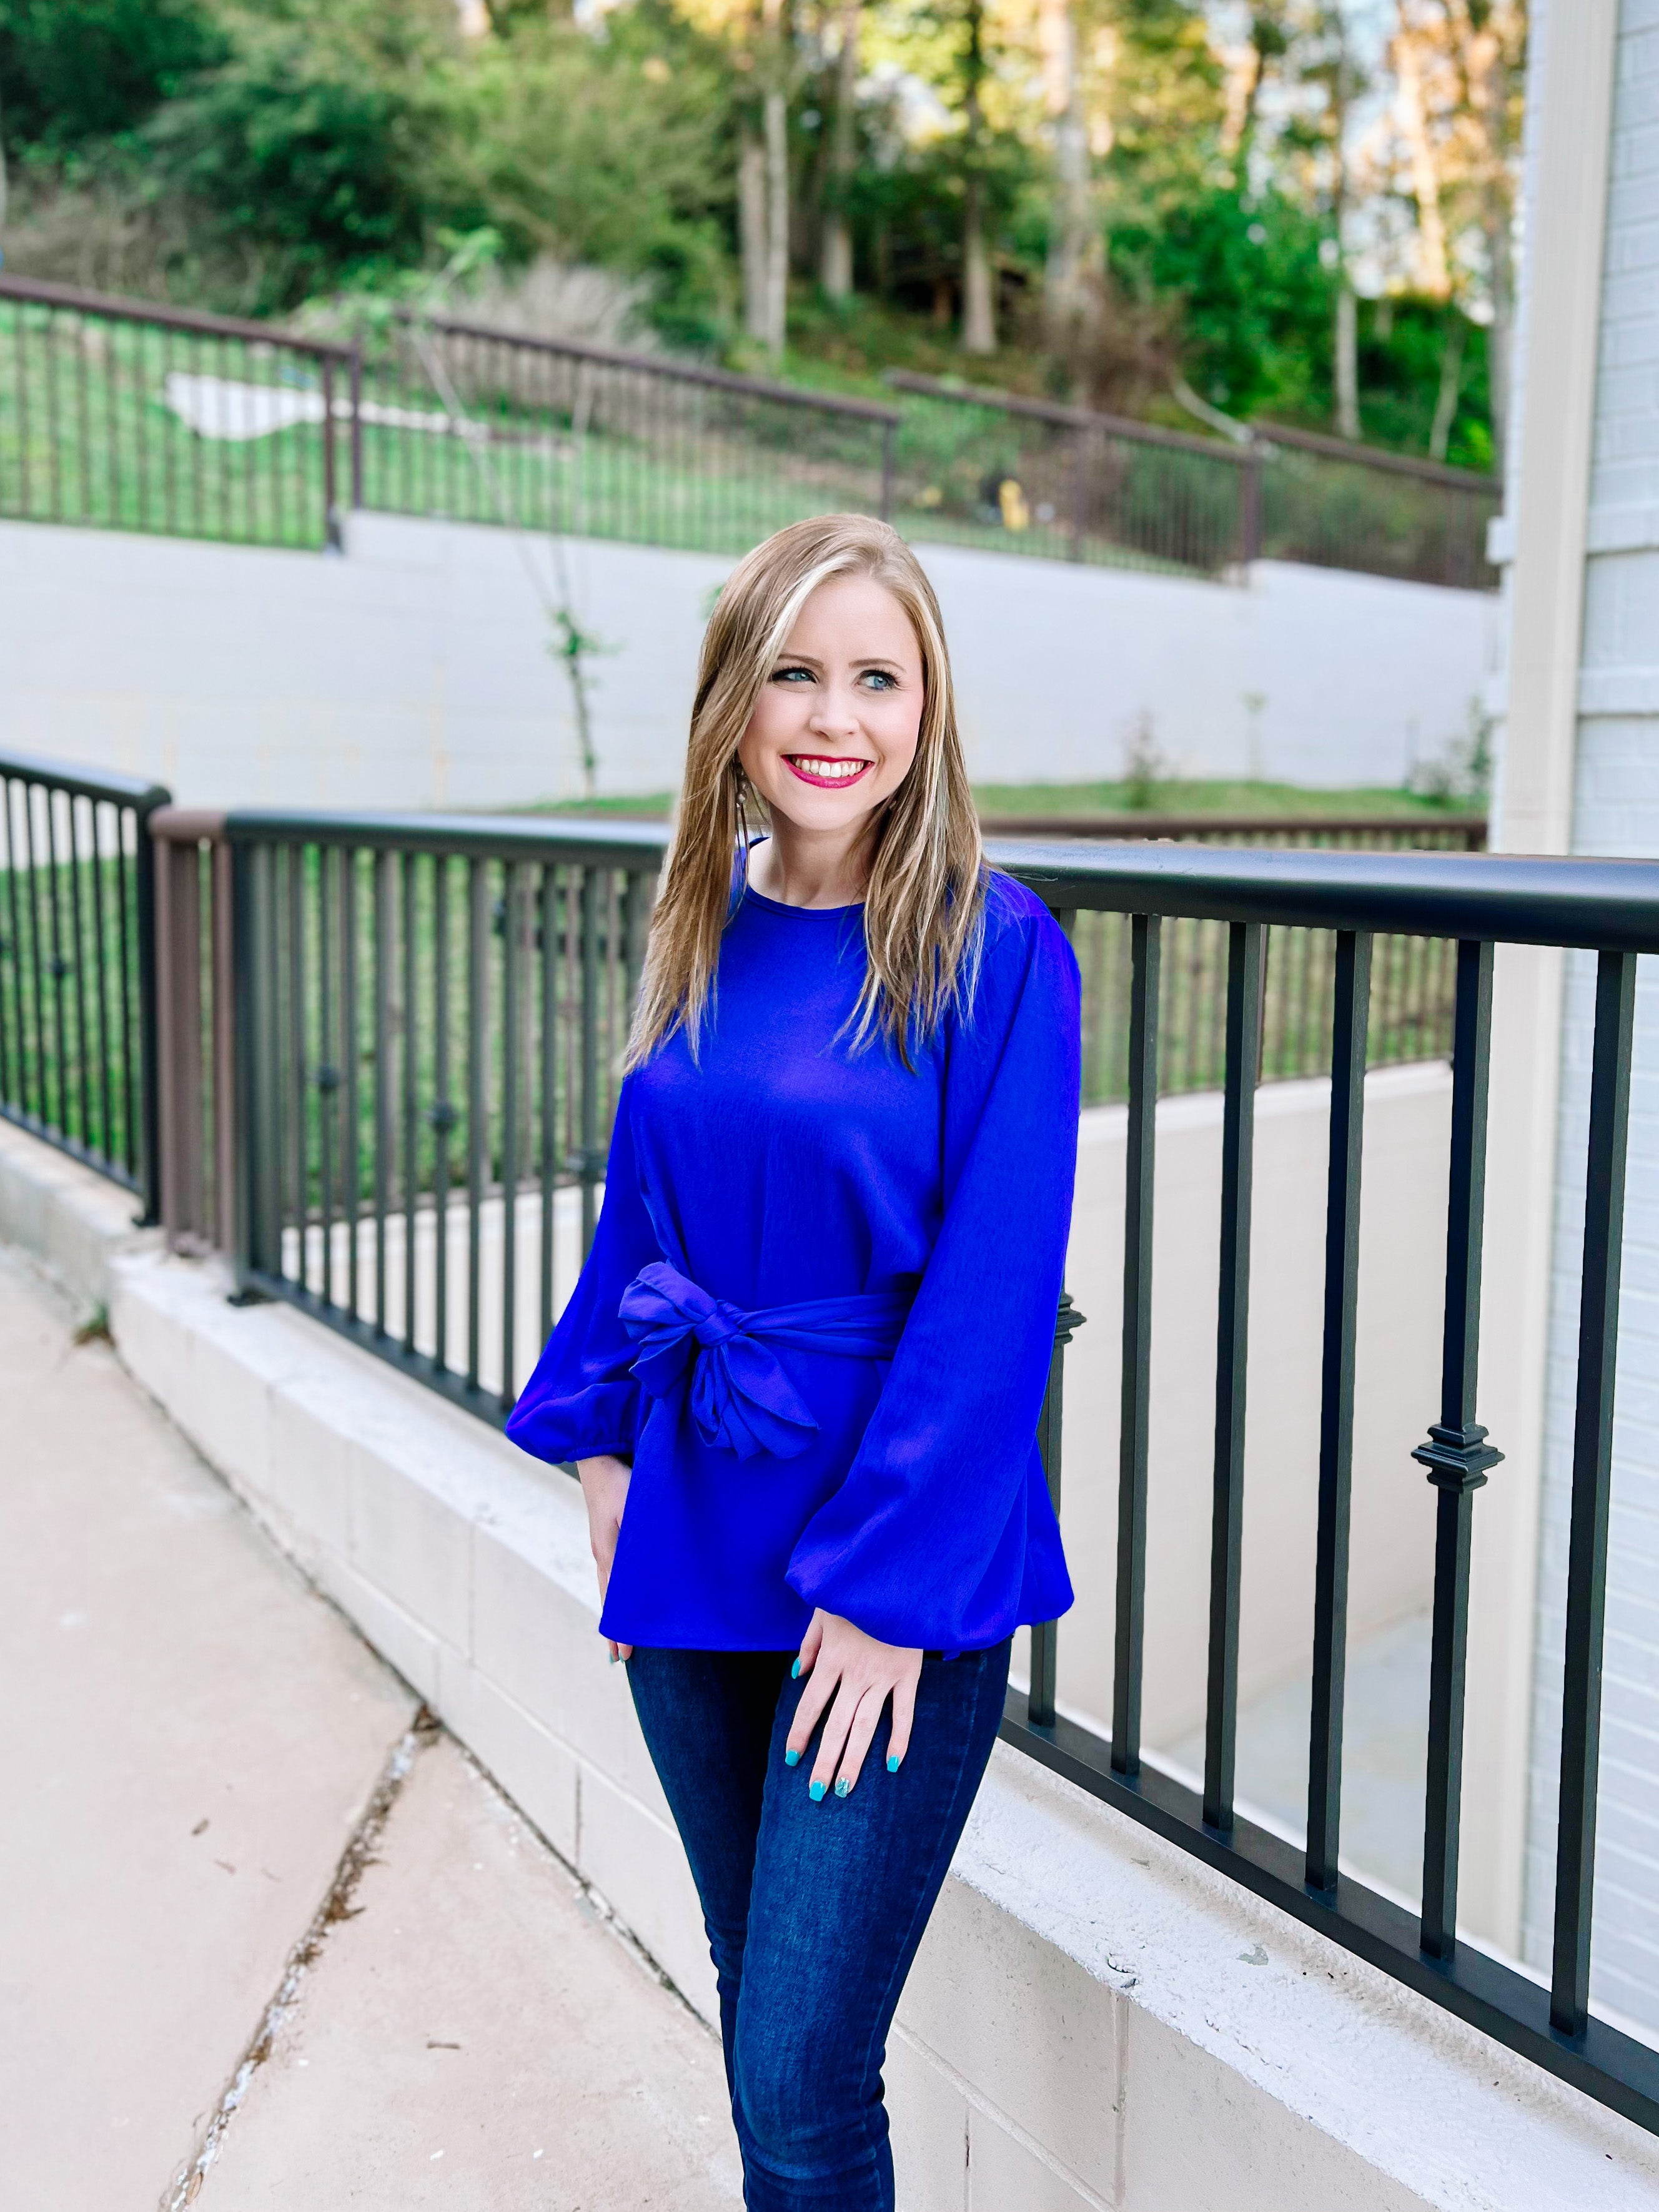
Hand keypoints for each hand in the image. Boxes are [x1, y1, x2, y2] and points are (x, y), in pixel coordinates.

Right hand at [577, 1455, 632, 1661]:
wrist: (596, 1454)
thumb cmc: (620, 1477)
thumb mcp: (634, 1505)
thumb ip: (643, 1535)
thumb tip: (650, 1568)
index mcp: (608, 1552)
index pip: (615, 1599)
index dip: (621, 1627)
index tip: (625, 1655)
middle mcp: (602, 1553)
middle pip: (608, 1599)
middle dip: (614, 1628)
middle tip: (619, 1659)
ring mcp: (602, 1544)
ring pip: (607, 1587)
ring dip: (612, 1611)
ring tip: (615, 1636)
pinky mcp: (606, 1534)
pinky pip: (609, 1572)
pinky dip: (612, 1592)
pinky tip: (618, 1596)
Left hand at [786, 1609, 920, 1799]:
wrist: (899, 1578)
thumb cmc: (858, 1592)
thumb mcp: (824, 1610)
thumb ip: (810, 1643)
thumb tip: (797, 1674)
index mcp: (832, 1658)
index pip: (810, 1705)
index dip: (800, 1734)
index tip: (792, 1758)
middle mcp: (855, 1674)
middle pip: (836, 1725)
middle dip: (824, 1761)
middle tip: (816, 1792)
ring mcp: (883, 1677)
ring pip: (865, 1726)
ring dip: (854, 1759)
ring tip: (844, 1788)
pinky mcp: (908, 1675)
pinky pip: (904, 1712)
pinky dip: (900, 1739)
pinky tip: (893, 1765)